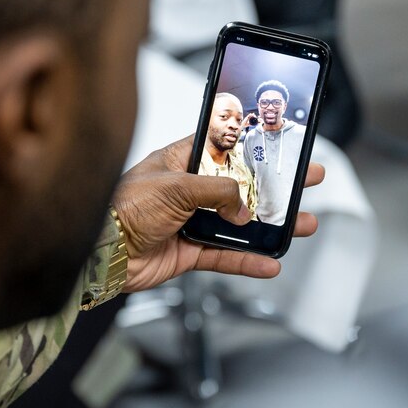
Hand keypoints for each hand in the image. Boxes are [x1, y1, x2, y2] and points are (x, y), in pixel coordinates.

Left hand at [112, 135, 323, 292]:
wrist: (102, 252)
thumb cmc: (123, 207)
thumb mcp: (176, 186)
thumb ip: (218, 192)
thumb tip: (244, 209)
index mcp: (181, 161)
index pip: (225, 148)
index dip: (253, 147)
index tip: (280, 145)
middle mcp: (188, 190)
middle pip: (241, 186)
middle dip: (275, 185)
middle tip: (305, 179)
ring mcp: (191, 221)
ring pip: (240, 223)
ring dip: (271, 226)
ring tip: (302, 224)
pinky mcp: (189, 252)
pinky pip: (226, 256)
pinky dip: (248, 261)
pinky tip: (269, 262)